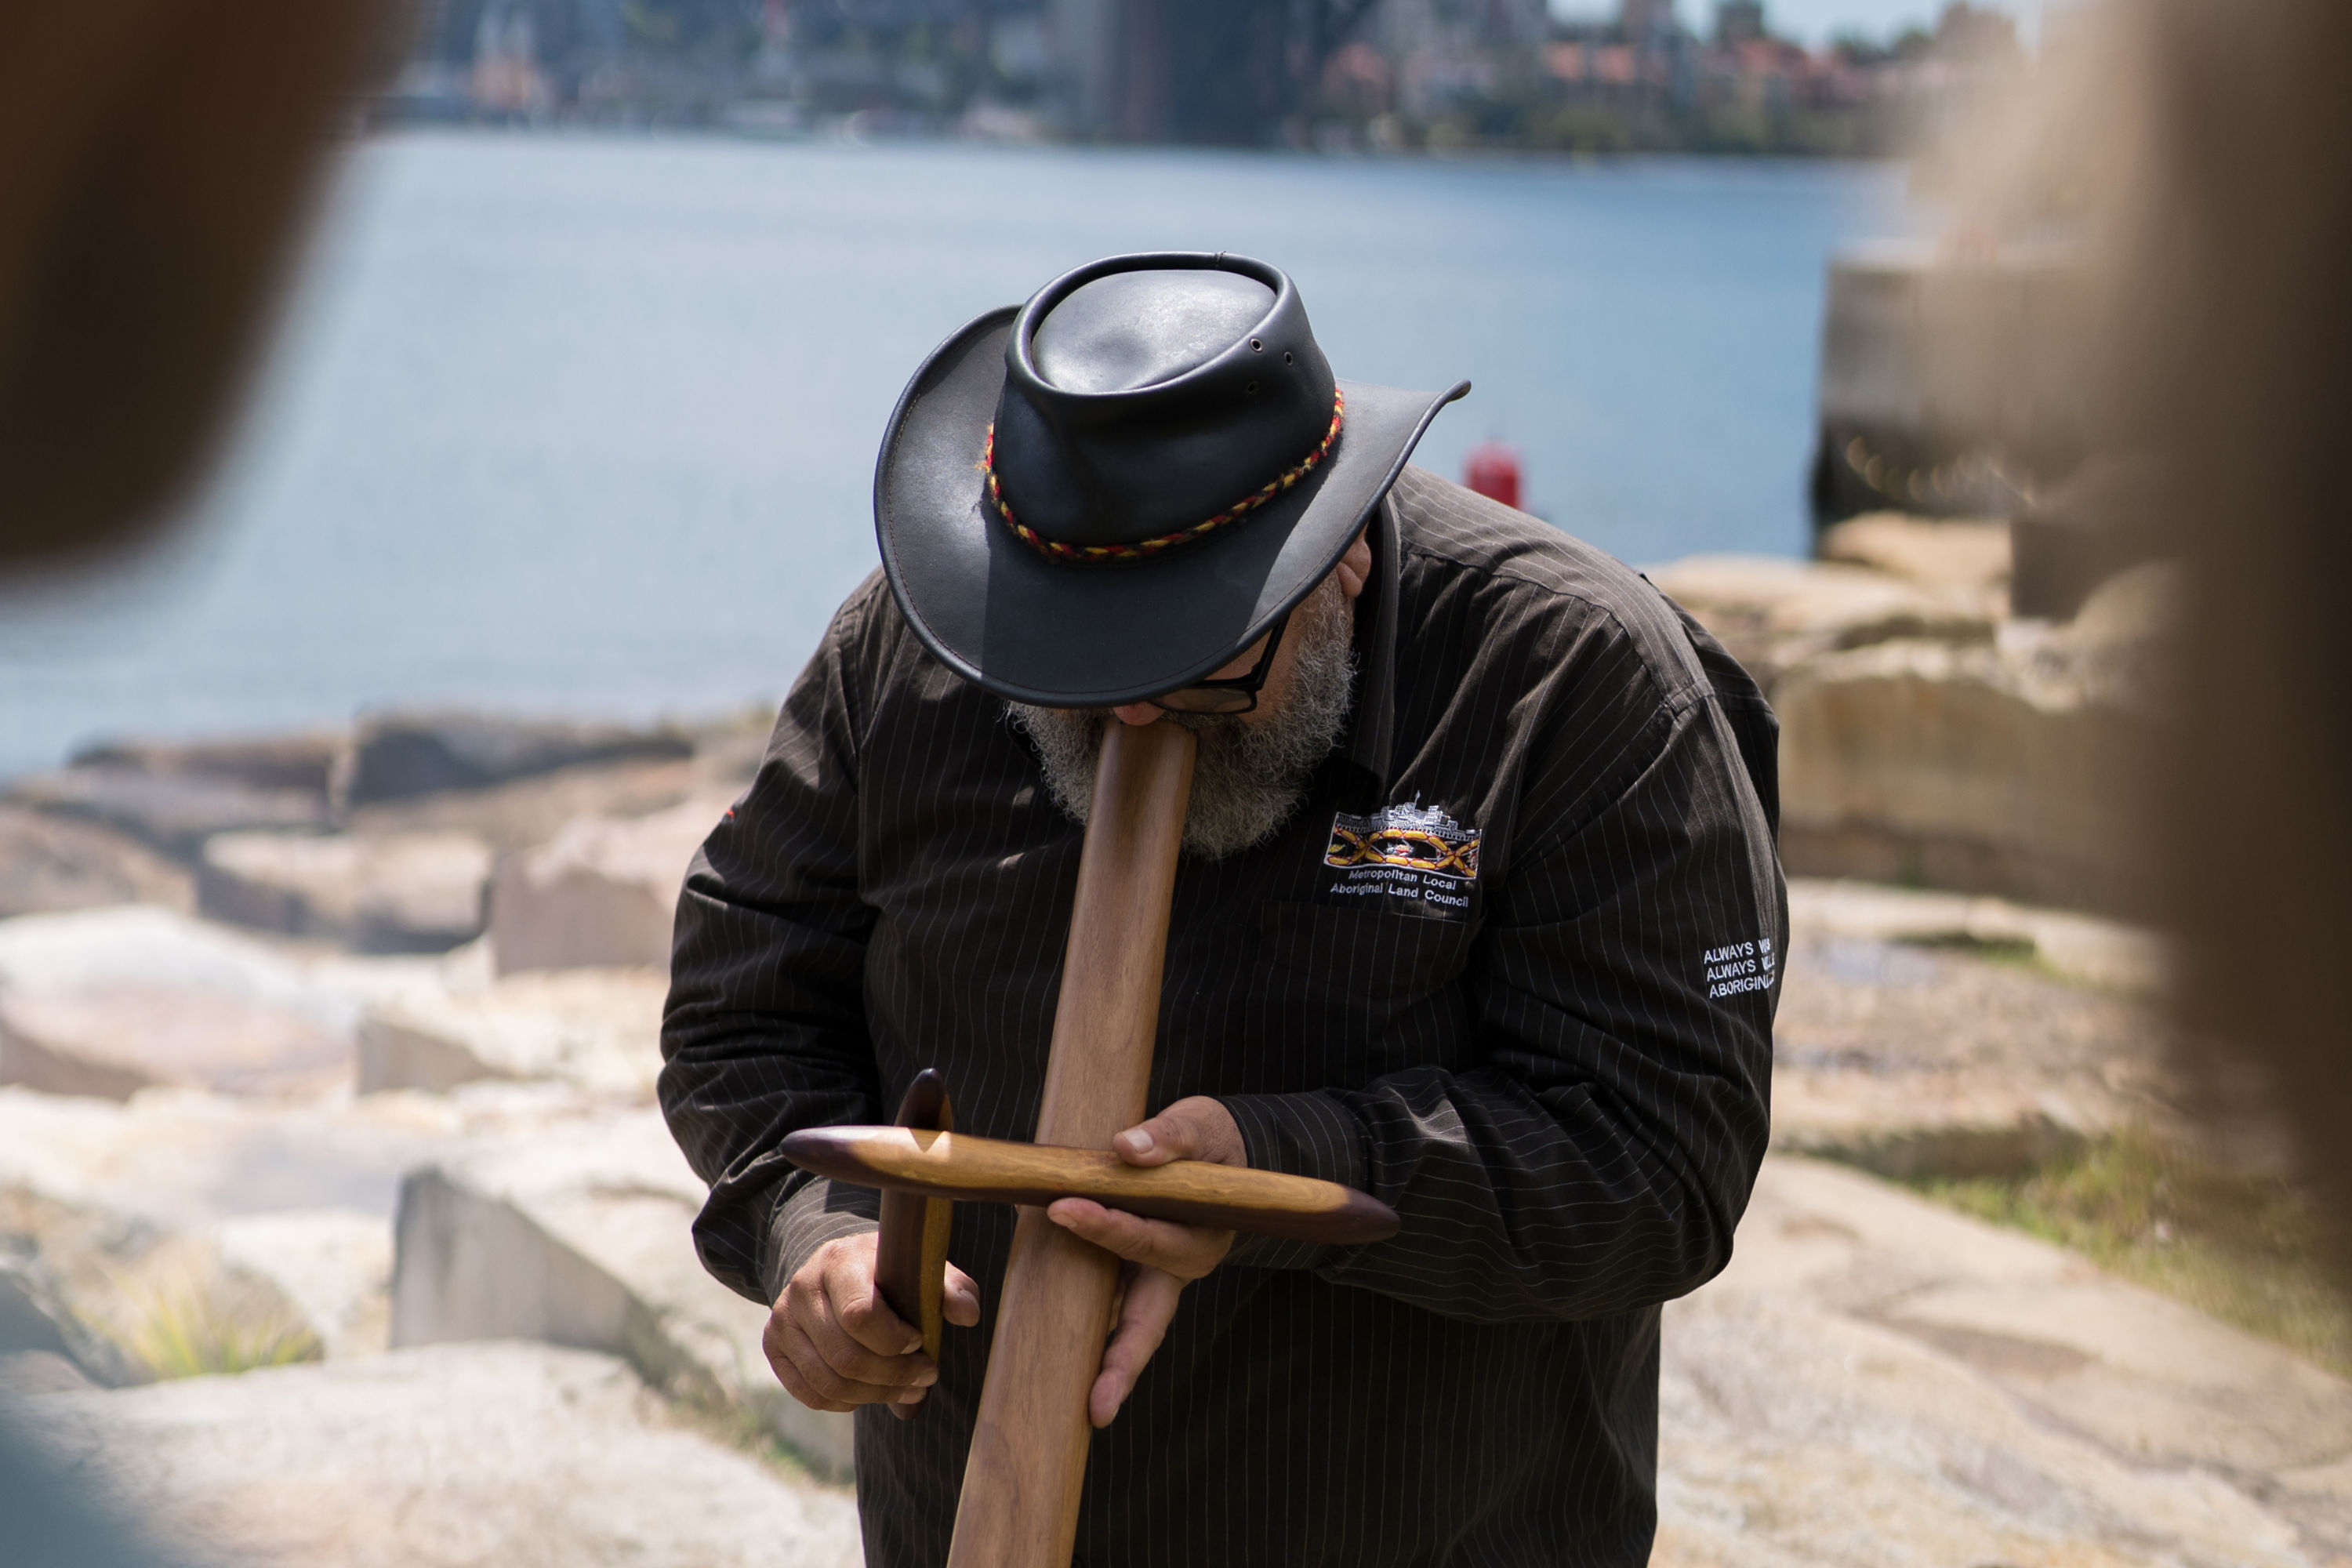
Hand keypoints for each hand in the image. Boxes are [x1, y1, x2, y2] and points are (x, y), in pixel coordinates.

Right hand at [764, 1231, 980, 1414]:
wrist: (838, 1267)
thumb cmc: (889, 1271)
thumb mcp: (920, 1267)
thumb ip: (951, 1287)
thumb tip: (968, 1315)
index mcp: (838, 1262)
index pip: (859, 1316)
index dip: (895, 1340)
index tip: (920, 1340)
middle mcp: (801, 1290)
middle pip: (846, 1358)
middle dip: (894, 1377)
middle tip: (927, 1377)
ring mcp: (782, 1321)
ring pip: (829, 1383)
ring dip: (876, 1396)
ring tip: (908, 1391)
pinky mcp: (775, 1348)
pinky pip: (811, 1395)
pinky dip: (847, 1403)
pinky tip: (871, 1392)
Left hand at [1046, 1095, 1244, 1427]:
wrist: (1222, 1153)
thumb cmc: (1210, 1141)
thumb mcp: (1198, 1125)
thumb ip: (1168, 1138)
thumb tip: (1127, 1148)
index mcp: (1198, 1236)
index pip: (1145, 1237)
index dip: (1105, 1226)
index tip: (1060, 1208)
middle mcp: (1178, 1271)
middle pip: (1146, 1324)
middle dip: (1121, 1366)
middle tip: (1097, 1406)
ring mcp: (1156, 1282)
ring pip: (1128, 1331)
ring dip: (1103, 1367)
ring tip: (1076, 1408)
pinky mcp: (1134, 1280)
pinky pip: (1108, 1312)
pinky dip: (1085, 1334)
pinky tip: (1052, 1358)